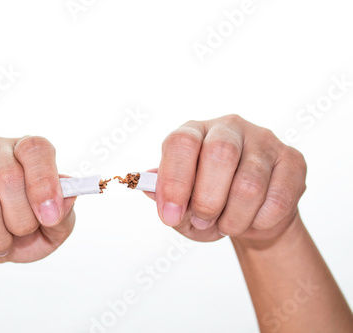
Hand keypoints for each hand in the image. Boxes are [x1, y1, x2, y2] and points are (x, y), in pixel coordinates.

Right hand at [0, 136, 75, 276]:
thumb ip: (64, 213)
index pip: (36, 149)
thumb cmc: (19, 234)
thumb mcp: (51, 230)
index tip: (49, 216)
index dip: (44, 182)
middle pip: (9, 178)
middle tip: (21, 232)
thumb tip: (68, 195)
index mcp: (23, 150)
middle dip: (21, 220)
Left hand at [151, 114, 306, 242]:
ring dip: (233, 218)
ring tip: (226, 225)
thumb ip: (164, 199)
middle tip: (202, 220)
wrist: (252, 219)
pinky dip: (259, 222)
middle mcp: (228, 127)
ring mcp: (264, 140)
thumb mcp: (181, 210)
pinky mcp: (292, 159)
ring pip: (250, 182)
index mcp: (193, 132)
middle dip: (207, 200)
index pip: (181, 142)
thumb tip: (147, 185)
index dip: (174, 181)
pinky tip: (253, 220)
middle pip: (219, 153)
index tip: (170, 215)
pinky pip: (278, 198)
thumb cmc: (210, 209)